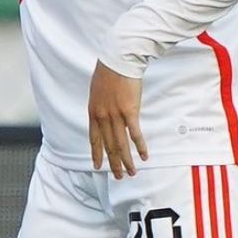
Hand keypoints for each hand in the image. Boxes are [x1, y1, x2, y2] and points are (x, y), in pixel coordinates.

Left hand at [87, 61, 147, 177]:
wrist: (118, 60)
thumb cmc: (109, 72)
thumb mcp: (98, 91)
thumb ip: (101, 105)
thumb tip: (105, 111)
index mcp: (93, 112)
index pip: (94, 139)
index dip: (97, 154)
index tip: (98, 166)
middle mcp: (102, 117)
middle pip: (109, 145)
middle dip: (114, 163)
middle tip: (119, 176)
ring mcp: (115, 115)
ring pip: (121, 144)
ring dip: (126, 160)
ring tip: (131, 172)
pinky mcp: (129, 111)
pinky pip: (134, 133)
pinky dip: (140, 146)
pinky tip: (144, 156)